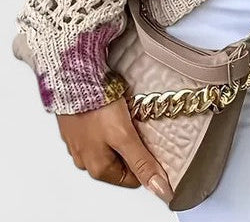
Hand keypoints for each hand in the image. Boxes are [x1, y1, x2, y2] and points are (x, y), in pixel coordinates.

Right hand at [56, 97, 172, 203]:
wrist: (73, 81)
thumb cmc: (97, 108)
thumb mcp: (125, 137)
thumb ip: (141, 162)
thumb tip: (158, 187)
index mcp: (98, 169)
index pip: (131, 179)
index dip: (145, 163)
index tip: (152, 145)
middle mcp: (85, 161)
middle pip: (120, 163)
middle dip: (132, 147)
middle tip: (138, 128)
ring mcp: (79, 144)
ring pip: (109, 147)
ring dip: (121, 135)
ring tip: (126, 117)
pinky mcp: (77, 127)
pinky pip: (99, 132)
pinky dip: (109, 124)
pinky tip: (113, 111)